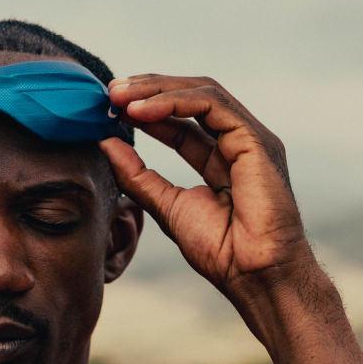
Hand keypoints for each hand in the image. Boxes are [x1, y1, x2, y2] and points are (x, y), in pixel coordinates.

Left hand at [102, 74, 312, 297]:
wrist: (252, 273)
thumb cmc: (220, 250)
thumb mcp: (165, 205)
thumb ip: (137, 175)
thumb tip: (107, 142)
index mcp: (220, 158)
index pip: (181, 121)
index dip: (146, 110)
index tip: (110, 108)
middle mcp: (237, 142)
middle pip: (192, 98)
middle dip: (149, 90)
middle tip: (111, 91)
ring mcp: (250, 138)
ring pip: (203, 92)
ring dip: (158, 90)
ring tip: (121, 96)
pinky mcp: (255, 140)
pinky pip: (213, 104)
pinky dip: (175, 102)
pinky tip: (143, 110)